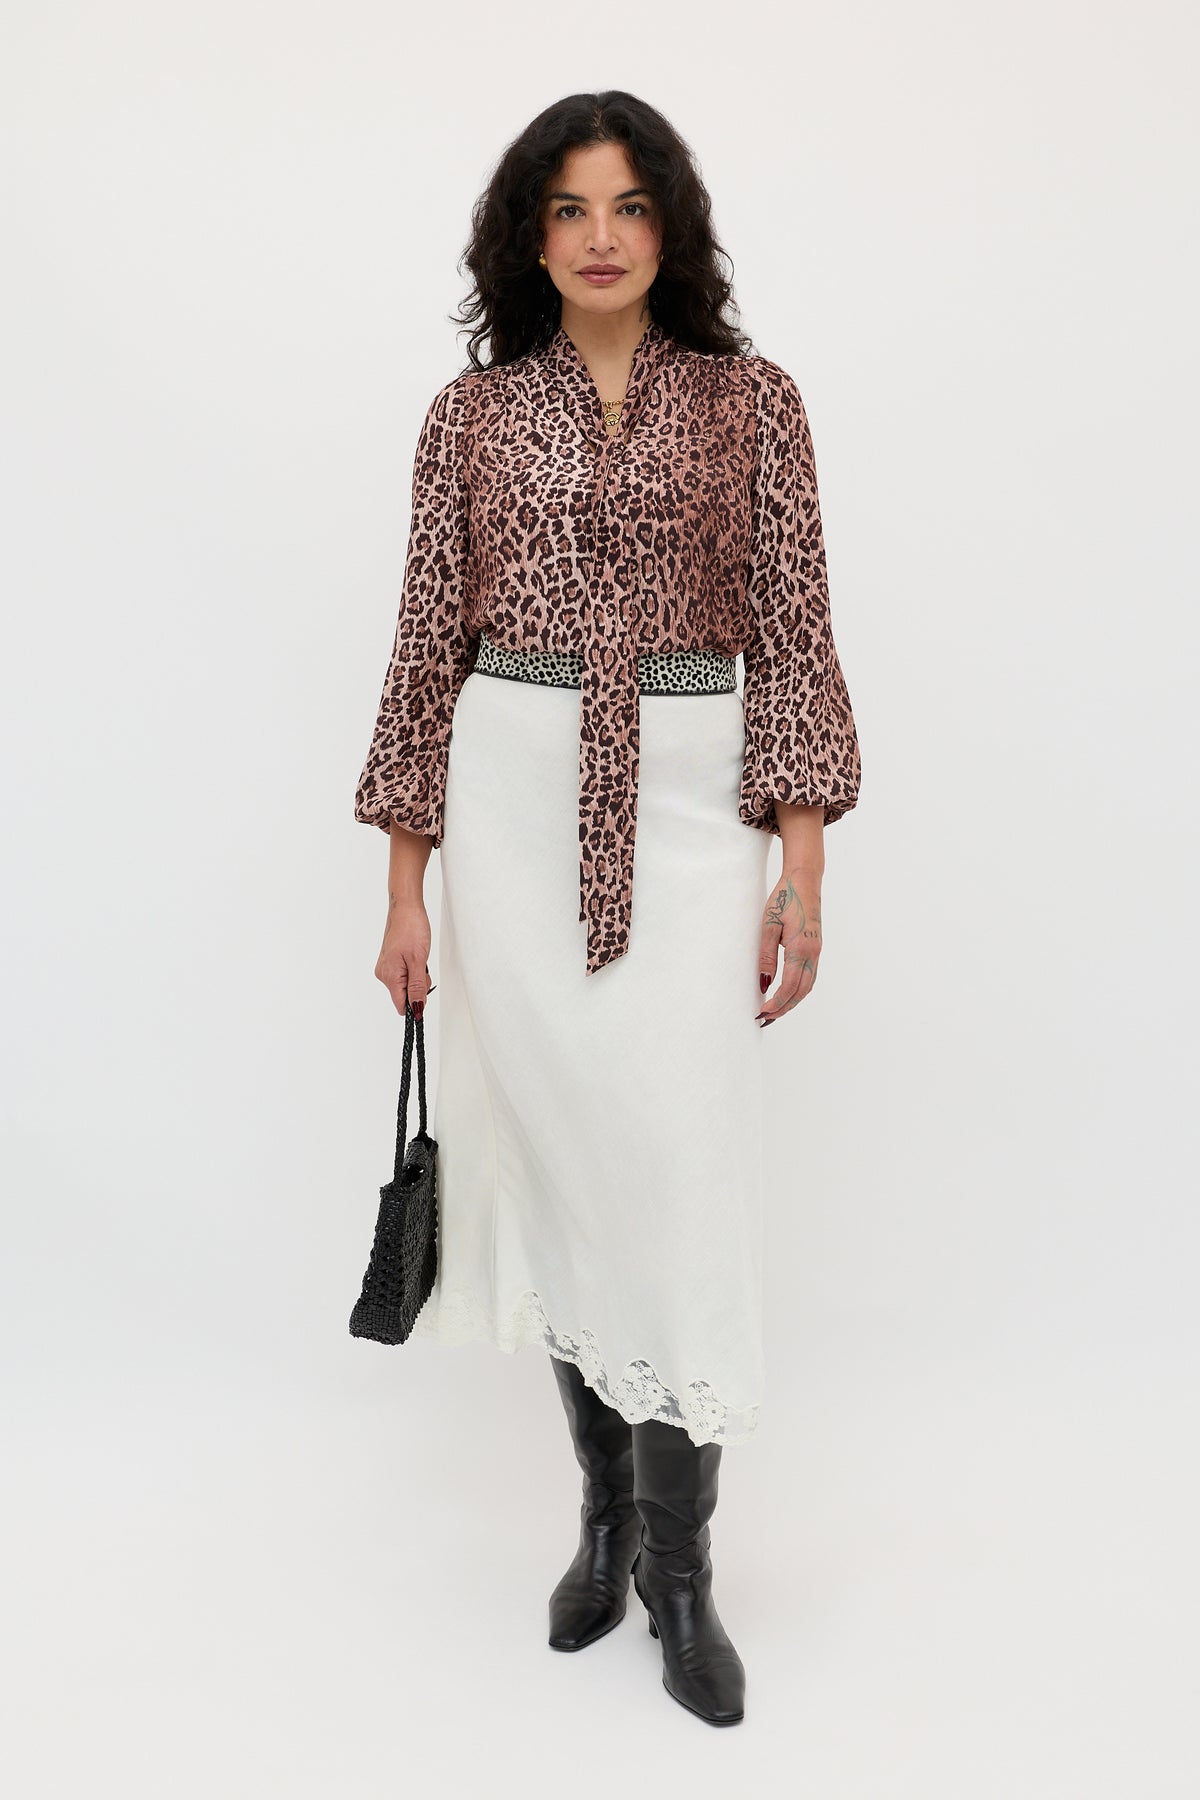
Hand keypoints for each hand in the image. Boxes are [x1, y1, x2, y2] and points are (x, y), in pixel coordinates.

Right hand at [375, 897, 435, 1018]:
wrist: (405, 908)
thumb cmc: (411, 928)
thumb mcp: (419, 961)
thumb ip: (417, 987)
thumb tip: (417, 1009)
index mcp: (389, 976)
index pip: (401, 1005)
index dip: (415, 1004)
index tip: (425, 992)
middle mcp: (383, 974)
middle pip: (404, 995)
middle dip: (418, 986)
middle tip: (423, 967)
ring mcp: (385, 967)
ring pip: (405, 985)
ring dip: (416, 977)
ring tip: (418, 958)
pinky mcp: (389, 961)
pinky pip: (403, 975)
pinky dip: (412, 969)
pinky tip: (414, 956)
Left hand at [756, 871, 821, 1025]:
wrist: (805, 880)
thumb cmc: (784, 899)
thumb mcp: (768, 925)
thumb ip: (766, 956)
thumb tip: (764, 983)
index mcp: (801, 948)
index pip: (789, 986)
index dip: (776, 1003)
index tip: (761, 1012)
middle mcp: (813, 953)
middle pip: (801, 992)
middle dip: (784, 1008)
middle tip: (765, 1019)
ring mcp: (817, 951)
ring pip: (808, 986)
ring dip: (792, 1001)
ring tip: (774, 1011)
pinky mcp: (816, 947)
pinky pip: (810, 976)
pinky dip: (799, 990)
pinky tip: (787, 993)